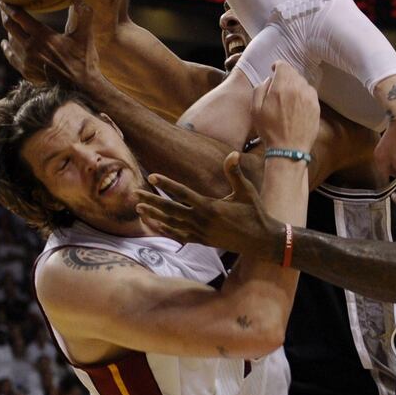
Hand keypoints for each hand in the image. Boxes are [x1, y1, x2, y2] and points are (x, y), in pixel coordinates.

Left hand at [0, 0, 102, 89]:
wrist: (80, 88)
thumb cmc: (84, 61)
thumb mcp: (85, 37)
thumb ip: (83, 16)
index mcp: (43, 36)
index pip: (19, 17)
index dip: (9, 7)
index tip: (3, 0)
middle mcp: (30, 47)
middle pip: (10, 27)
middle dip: (5, 15)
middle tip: (4, 8)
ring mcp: (26, 61)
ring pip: (10, 41)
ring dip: (8, 31)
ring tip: (9, 24)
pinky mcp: (26, 72)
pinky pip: (11, 57)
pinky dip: (7, 48)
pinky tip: (5, 45)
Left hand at [136, 152, 279, 256]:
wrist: (260, 240)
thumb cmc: (254, 213)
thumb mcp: (246, 191)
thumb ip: (235, 173)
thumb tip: (233, 153)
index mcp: (210, 207)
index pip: (182, 193)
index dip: (166, 184)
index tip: (152, 176)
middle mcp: (201, 221)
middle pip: (170, 209)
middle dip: (152, 200)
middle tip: (135, 193)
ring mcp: (200, 233)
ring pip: (171, 223)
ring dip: (154, 215)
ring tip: (139, 208)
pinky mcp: (202, 241)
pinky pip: (178, 236)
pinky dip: (165, 230)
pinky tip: (154, 225)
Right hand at [251, 61, 319, 151]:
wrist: (288, 150)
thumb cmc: (269, 131)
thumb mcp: (255, 109)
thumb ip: (260, 89)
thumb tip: (269, 80)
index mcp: (281, 87)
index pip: (283, 66)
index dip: (277, 66)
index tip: (274, 70)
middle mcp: (298, 89)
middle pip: (293, 73)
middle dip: (286, 76)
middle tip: (279, 86)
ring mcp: (310, 98)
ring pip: (303, 83)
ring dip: (295, 85)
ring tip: (288, 97)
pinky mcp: (316, 107)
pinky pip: (310, 94)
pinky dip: (303, 95)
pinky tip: (297, 106)